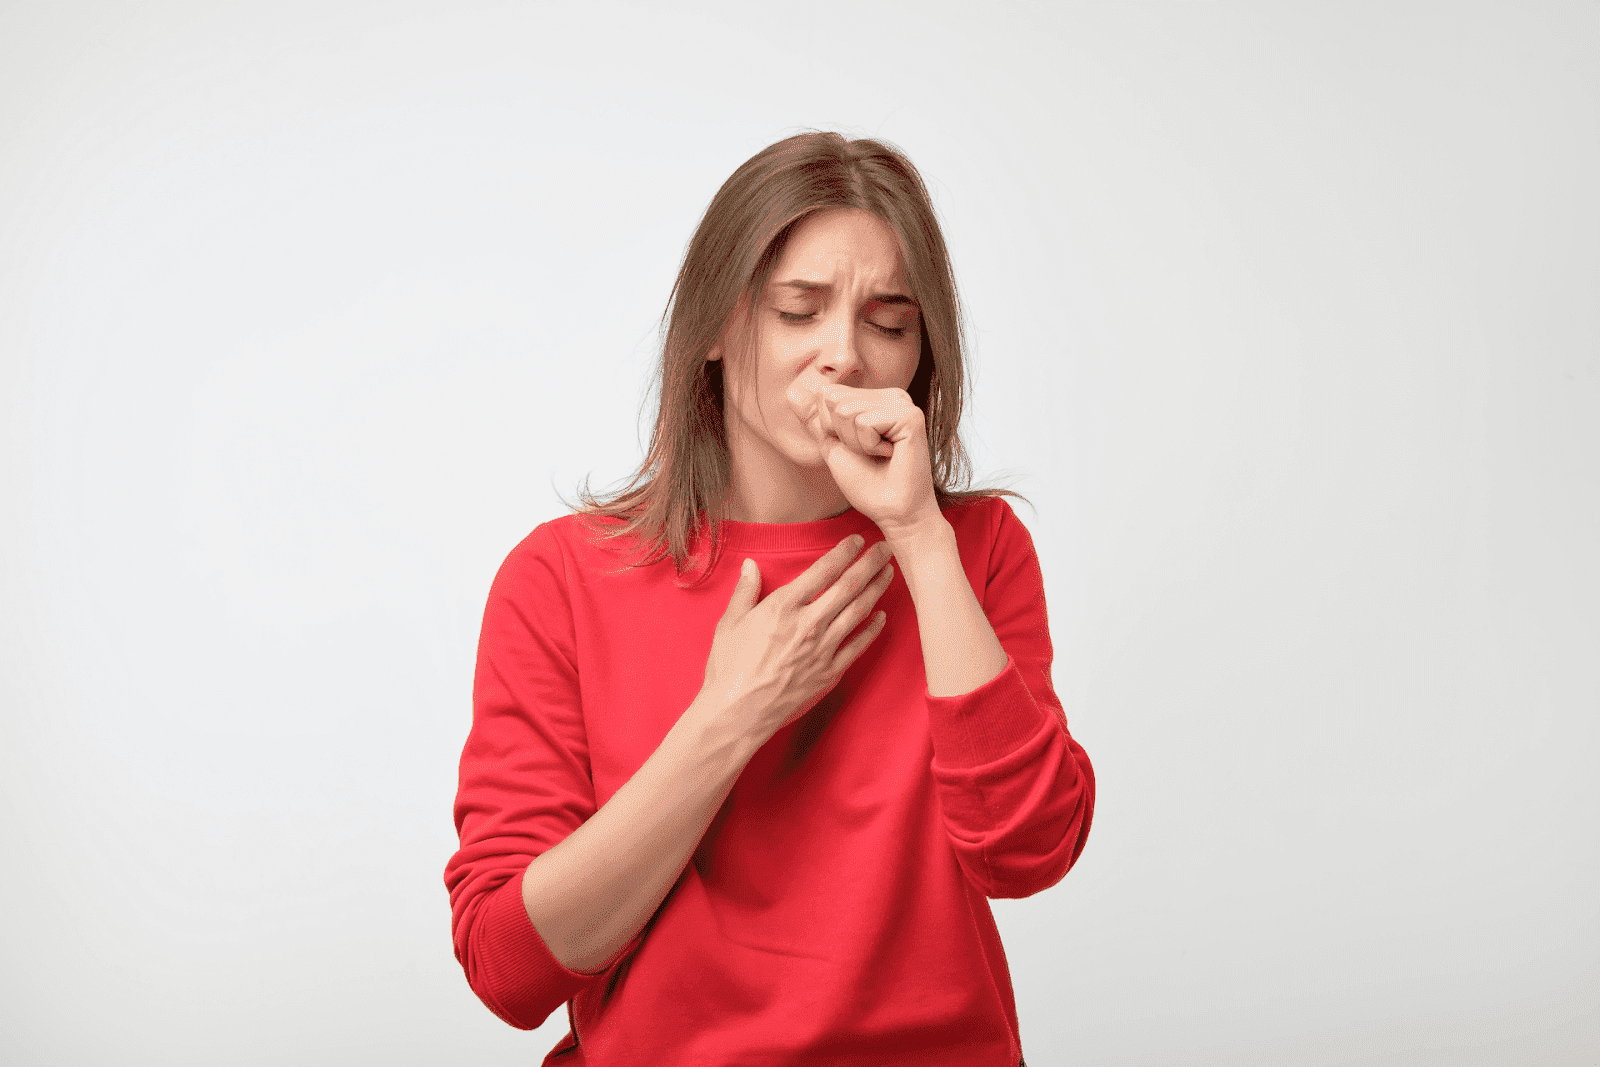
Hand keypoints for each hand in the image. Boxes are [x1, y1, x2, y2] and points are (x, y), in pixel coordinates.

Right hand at [699, 534, 895, 742]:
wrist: (737, 713)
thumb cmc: (728, 669)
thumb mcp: (729, 623)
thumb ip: (745, 591)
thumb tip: (751, 565)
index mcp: (783, 607)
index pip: (822, 571)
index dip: (843, 552)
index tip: (856, 540)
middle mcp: (808, 624)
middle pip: (848, 587)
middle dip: (869, 564)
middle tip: (886, 548)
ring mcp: (822, 649)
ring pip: (858, 612)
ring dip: (876, 589)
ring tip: (889, 573)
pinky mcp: (829, 672)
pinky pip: (857, 646)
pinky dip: (872, 629)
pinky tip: (882, 617)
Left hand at [786, 378, 940, 536]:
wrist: (893, 511)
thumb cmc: (867, 483)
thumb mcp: (833, 446)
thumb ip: (816, 419)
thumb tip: (792, 392)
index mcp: (876, 398)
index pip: (828, 394)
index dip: (831, 428)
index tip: (857, 448)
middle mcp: (891, 396)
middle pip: (834, 399)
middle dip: (842, 433)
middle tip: (869, 453)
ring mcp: (903, 403)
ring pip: (846, 410)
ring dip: (855, 443)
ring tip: (880, 455)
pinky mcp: (910, 416)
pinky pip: (864, 422)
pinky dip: (868, 445)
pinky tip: (890, 454)